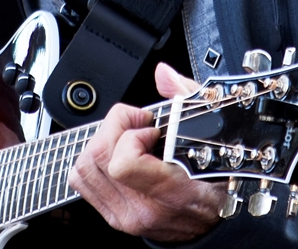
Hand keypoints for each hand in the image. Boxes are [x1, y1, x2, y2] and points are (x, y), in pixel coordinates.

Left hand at [69, 63, 225, 241]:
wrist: (210, 222)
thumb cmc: (216, 183)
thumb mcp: (215, 138)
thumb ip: (188, 99)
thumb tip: (163, 75)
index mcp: (171, 193)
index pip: (123, 164)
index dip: (130, 135)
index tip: (151, 128)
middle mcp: (143, 208)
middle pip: (97, 157)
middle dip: (114, 128)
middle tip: (138, 126)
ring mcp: (124, 215)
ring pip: (83, 167)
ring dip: (102, 142)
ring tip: (128, 139)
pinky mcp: (112, 215)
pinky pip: (81, 181)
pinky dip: (93, 161)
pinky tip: (117, 154)